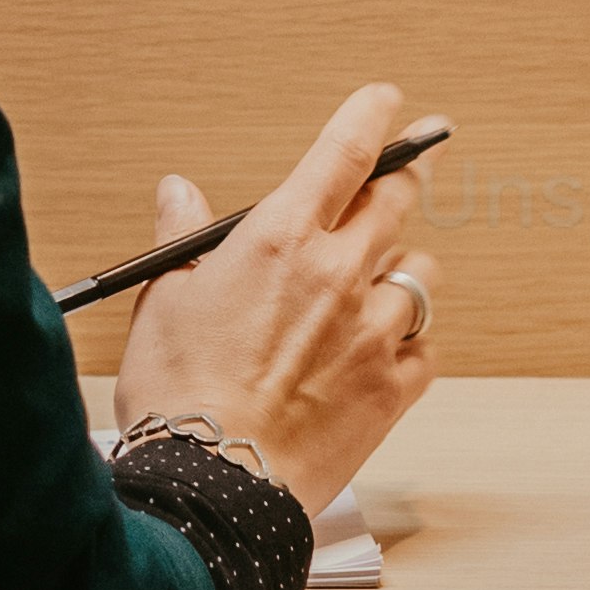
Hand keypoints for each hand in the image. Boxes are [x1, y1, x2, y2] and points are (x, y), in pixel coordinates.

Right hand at [113, 81, 439, 522]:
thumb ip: (183, 237)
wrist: (216, 487)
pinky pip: (426, 346)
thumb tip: (179, 193)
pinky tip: (384, 349)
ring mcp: (374, 332)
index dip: (373, 117)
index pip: (345, 152)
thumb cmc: (180, 393)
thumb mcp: (163, 299)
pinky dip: (411, 341)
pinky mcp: (394, 390)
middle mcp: (338, 273)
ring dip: (401, 270)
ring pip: (419, 274)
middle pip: (396, 201)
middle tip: (415, 163)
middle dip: (408, 175)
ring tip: (376, 284)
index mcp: (280, 238)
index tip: (388, 102)